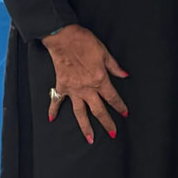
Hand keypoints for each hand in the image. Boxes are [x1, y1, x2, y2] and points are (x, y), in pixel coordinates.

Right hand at [42, 24, 128, 142]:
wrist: (64, 38)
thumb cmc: (85, 43)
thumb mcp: (105, 53)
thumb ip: (114, 67)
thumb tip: (125, 75)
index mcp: (100, 80)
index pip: (113, 98)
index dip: (120, 107)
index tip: (125, 114)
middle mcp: (87, 88)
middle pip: (98, 110)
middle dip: (107, 123)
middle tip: (112, 134)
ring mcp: (73, 89)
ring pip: (80, 113)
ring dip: (85, 127)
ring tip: (90, 139)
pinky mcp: (61, 86)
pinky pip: (56, 101)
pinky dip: (53, 110)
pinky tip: (52, 118)